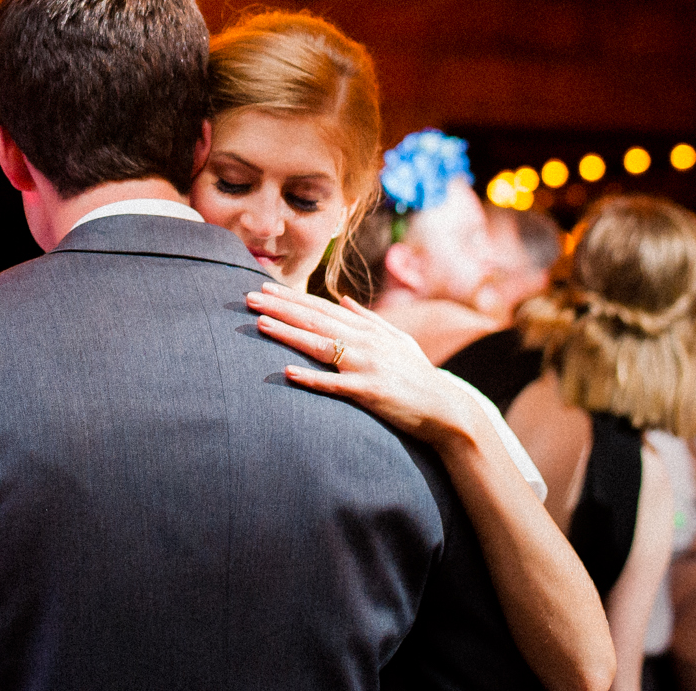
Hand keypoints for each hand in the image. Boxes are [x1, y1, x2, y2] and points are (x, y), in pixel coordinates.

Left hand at [246, 282, 483, 444]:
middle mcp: (365, 342)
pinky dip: (311, 378)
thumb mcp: (398, 340)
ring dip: (288, 334)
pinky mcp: (370, 391)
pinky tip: (287, 373)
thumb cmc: (418, 374)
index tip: (264, 287)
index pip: (321, 307)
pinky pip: (335, 384)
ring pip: (320, 346)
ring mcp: (367, 365)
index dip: (291, 296)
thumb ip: (369, 319)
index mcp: (367, 329)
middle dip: (280, 307)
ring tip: (260, 324)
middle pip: (314, 320)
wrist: (445, 408)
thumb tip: (345, 301)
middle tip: (249, 297)